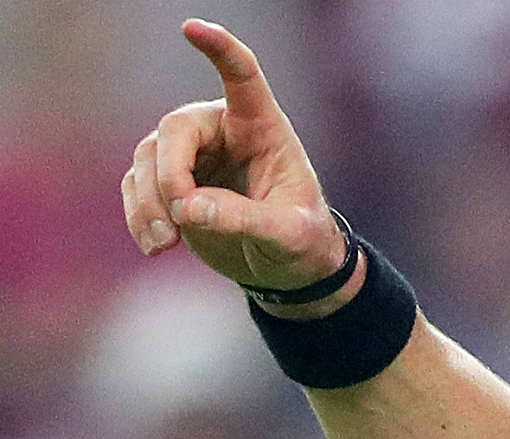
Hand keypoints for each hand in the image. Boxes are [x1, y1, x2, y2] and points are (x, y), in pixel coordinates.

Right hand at [121, 19, 345, 293]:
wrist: (286, 268)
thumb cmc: (301, 240)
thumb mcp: (289, 234)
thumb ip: (245, 219)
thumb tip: (187, 207)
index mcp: (262, 126)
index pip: (242, 76)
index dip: (220, 50)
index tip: (193, 28)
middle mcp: (221, 130)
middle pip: (175, 130)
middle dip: (169, 174)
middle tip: (181, 218)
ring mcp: (191, 156)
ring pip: (147, 159)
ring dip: (149, 202)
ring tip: (166, 244)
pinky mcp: (168, 184)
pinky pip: (137, 188)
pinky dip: (140, 216)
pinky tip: (156, 246)